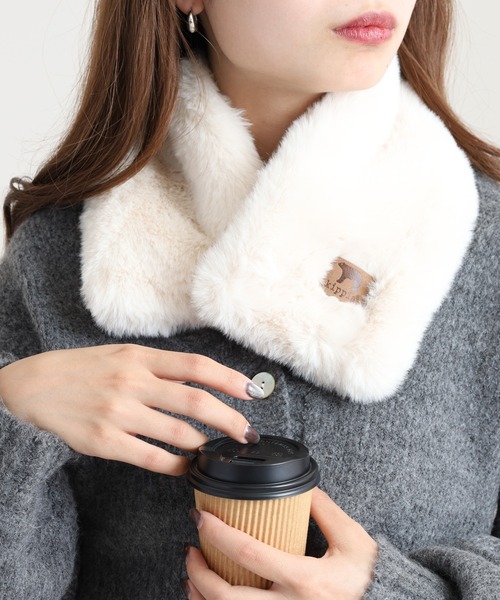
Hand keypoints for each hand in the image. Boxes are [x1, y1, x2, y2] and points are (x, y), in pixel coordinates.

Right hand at [0, 344, 261, 474]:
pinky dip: (176, 465)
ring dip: (206, 446)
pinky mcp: (103, 441)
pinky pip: (152, 457)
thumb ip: (158, 368)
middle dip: (230, 420)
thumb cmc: (82, 369)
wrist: (31, 387)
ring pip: (178, 432)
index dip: (229, 379)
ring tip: (219, 453)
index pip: (196, 365)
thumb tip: (200, 382)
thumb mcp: (121, 356)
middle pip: (196, 401)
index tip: (251, 391)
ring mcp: (118, 412)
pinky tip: (186, 467)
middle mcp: (132, 382)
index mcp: (140, 357)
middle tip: (248, 434)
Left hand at [184, 488, 377, 598]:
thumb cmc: (370, 577)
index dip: (218, 534)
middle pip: (227, 598)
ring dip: (202, 598)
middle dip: (199, 573)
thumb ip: (324, 510)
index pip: (248, 554)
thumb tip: (300, 487)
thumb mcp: (352, 539)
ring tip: (192, 576)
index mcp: (305, 580)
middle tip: (190, 549)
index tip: (201, 518)